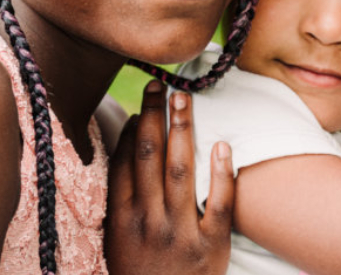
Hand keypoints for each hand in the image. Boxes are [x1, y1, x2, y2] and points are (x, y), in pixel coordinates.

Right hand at [105, 81, 233, 274]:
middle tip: (161, 84)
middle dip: (154, 116)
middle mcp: (147, 222)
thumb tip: (124, 151)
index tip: (142, 102)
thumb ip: (119, 200)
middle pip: (149, 157)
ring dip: (182, 130)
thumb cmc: (140, 273)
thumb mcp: (116, 241)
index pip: (123, 163)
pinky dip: (221, 174)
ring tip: (184, 98)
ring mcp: (179, 233)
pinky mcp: (210, 246)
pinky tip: (224, 145)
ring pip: (180, 172)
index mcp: (121, 220)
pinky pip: (218, 204)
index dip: (132, 127)